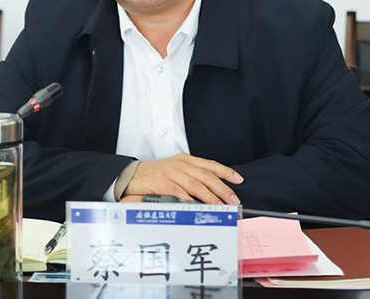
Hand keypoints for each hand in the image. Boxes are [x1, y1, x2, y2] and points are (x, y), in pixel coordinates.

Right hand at [124, 154, 242, 203]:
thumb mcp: (175, 171)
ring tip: (220, 207)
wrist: (131, 175)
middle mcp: (180, 164)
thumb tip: (212, 190)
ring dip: (210, 197)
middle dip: (223, 189)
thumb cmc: (154, 175)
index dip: (226, 172)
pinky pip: (180, 192)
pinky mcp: (161, 182)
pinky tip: (198, 208)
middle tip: (233, 199)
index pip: (210, 165)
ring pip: (196, 185)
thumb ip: (192, 176)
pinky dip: (190, 201)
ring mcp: (171, 172)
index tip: (238, 180)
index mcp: (185, 160)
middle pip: (207, 176)